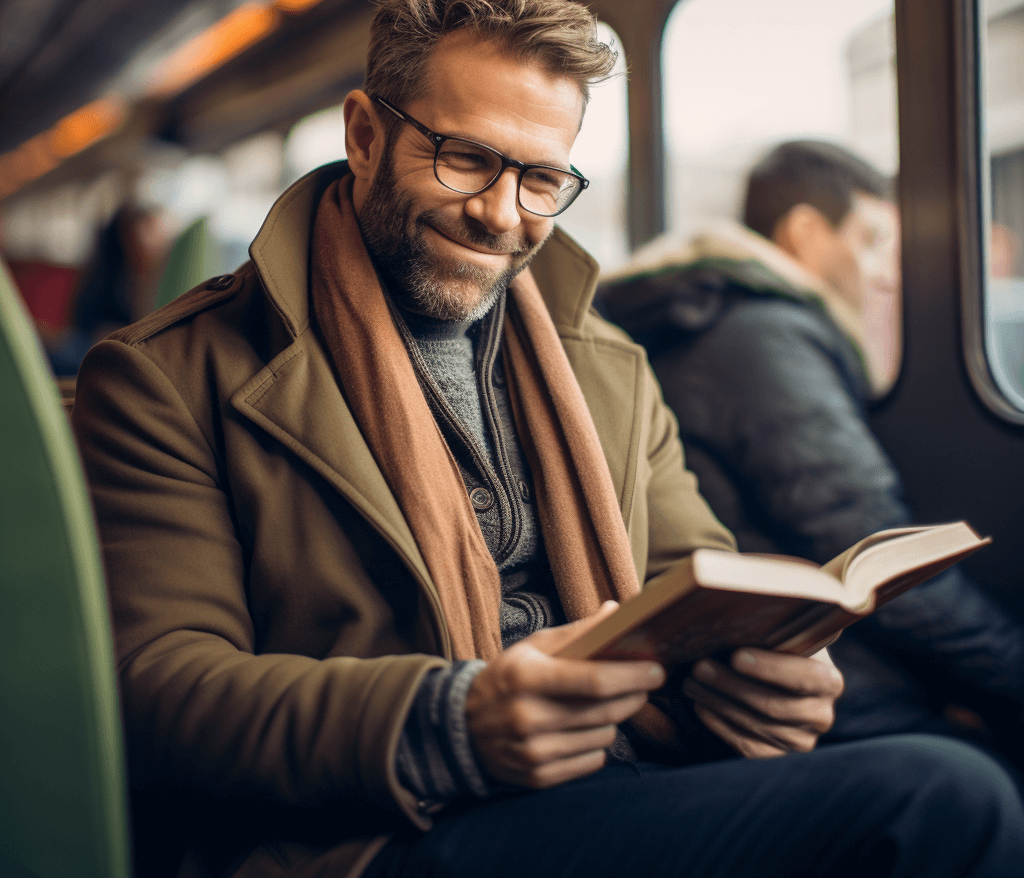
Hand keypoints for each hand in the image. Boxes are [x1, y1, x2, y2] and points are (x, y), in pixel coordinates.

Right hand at [465, 602, 665, 788]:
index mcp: (527, 678)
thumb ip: (578, 632)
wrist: (463, 726)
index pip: (593, 681)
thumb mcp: (533, 648)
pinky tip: (581, 731)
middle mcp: (528, 717)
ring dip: (613, 721)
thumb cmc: (507, 679)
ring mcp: (532, 752)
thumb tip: (617, 612)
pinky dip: (596, 745)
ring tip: (600, 707)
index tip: (656, 669)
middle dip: (633, 695)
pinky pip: (592, 761)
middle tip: (644, 684)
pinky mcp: (538, 777)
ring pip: (603, 737)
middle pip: (605, 711)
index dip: (631, 676)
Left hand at [682, 647, 843, 757]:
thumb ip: (772, 632)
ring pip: (755, 725)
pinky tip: (701, 706)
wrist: (783, 678)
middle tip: (700, 667)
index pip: (806, 678)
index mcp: (829, 681)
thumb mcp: (784, 637)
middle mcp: (820, 715)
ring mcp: (801, 740)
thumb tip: (734, 617)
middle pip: (773, 706)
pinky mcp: (779, 754)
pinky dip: (720, 725)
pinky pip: (747, 745)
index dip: (772, 669)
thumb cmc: (778, 649)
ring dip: (718, 702)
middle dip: (731, 685)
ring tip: (691, 682)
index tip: (737, 656)